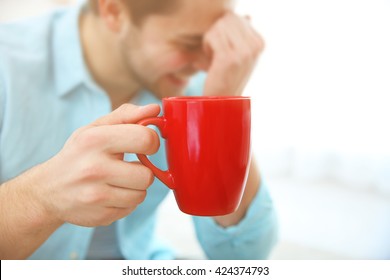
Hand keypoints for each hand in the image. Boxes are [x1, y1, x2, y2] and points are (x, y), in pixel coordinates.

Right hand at [34, 104, 159, 226]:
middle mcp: (94, 168)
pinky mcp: (100, 216)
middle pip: (147, 175)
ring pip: (141, 194)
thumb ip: (126, 116)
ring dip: (134, 187)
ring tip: (117, 181)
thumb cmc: (79, 154)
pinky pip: (132, 208)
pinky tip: (110, 193)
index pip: (146, 139)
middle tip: (127, 166)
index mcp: (95, 140)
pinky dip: (125, 201)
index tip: (144, 144)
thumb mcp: (96, 129)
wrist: (48, 190)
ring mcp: (96, 195)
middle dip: (142, 170)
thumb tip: (154, 108)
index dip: (151, 141)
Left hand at [202, 12, 263, 95]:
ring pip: (218, 27)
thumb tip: (247, 17)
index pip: (236, 18)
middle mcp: (255, 47)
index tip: (224, 49)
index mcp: (259, 43)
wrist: (223, 102)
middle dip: (216, 32)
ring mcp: (244, 53)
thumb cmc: (226, 77)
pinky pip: (212, 37)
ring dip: (210, 40)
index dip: (223, 30)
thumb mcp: (238, 54)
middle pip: (227, 20)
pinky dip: (206, 46)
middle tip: (215, 51)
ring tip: (213, 57)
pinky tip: (209, 60)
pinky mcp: (229, 59)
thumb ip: (242, 35)